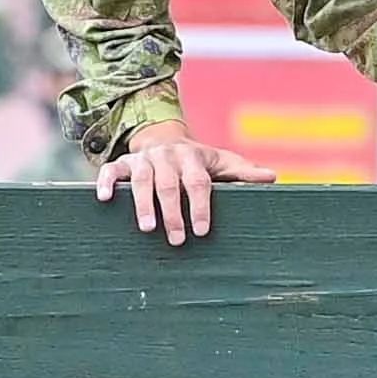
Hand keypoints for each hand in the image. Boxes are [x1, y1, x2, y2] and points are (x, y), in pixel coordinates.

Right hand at [93, 126, 277, 245]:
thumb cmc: (197, 161)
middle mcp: (167, 155)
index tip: (201, 230)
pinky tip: (104, 200)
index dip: (200, 206)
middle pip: (169, 184)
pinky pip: (110, 170)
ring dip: (143, 204)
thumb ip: (243, 172)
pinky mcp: (123, 162)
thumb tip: (272, 178)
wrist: (164, 138)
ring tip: (148, 229)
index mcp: (193, 156)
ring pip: (141, 179)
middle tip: (177, 239)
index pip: (198, 182)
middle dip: (173, 213)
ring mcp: (143, 158)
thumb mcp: (221, 162)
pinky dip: (106, 183)